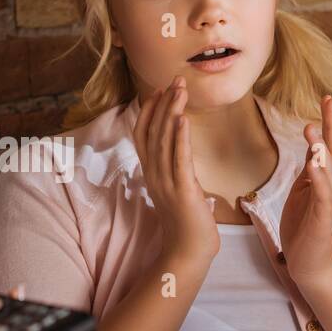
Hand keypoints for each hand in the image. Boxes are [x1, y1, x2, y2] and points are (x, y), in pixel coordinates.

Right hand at [132, 76, 218, 264]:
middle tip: (175, 80)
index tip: (158, 91)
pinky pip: (178, 159)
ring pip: (165, 140)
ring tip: (180, 90)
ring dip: (172, 112)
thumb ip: (174, 171)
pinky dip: (179, 137)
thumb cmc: (187, 222)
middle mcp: (154, 174)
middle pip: (154, 131)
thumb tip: (180, 155)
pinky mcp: (182, 190)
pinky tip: (183, 119)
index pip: (142, 135)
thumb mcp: (176, 190)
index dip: (148, 111)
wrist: (188, 251)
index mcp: (151, 173)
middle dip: (164, 104)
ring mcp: (166, 182)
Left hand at [280, 94, 331, 285]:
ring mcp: (331, 204)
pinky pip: (323, 195)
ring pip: (329, 171)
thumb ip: (310, 173)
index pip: (330, 147)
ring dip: (322, 149)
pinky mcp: (324, 219)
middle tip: (328, 101)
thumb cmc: (305, 230)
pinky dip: (319, 178)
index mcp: (328, 182)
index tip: (327, 98)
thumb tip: (311, 150)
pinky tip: (313, 164)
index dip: (328, 123)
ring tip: (313, 127)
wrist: (310, 265)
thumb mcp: (304, 195)